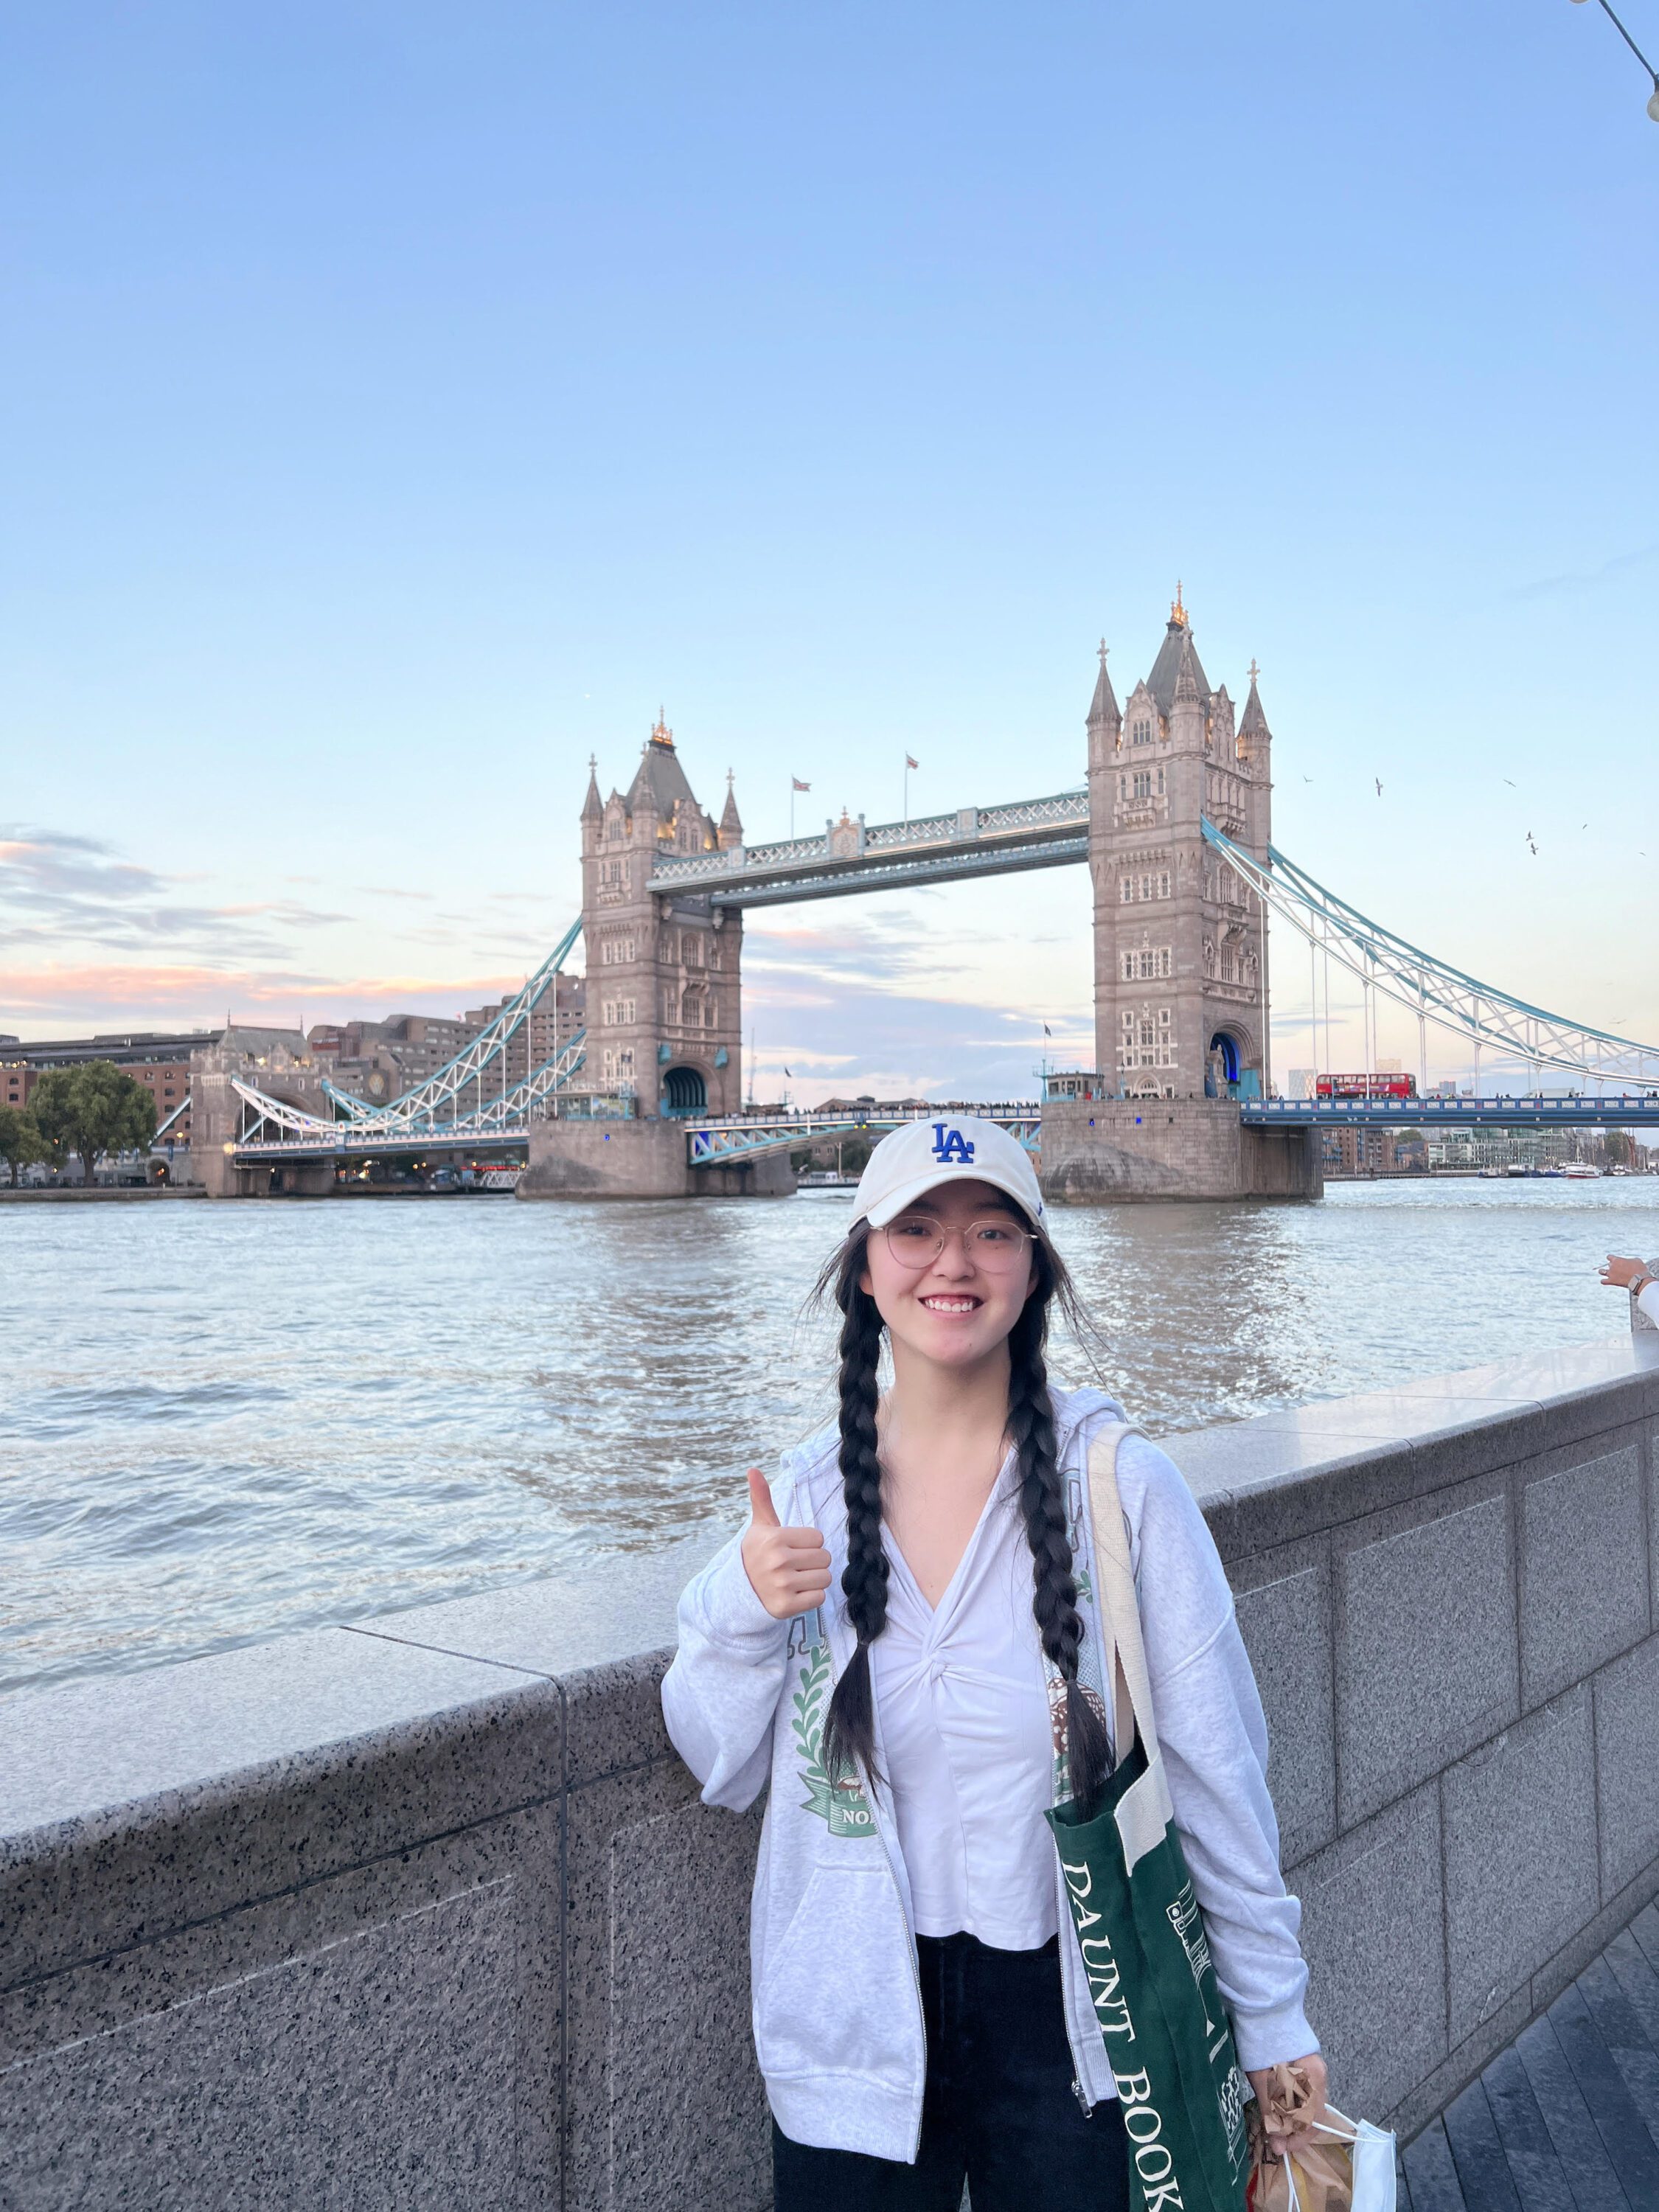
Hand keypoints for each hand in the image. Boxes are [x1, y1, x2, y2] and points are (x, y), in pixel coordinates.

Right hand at [740, 1468, 832, 1620]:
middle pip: (825, 1557)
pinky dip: (811, 1597)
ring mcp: (782, 1585)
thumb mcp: (760, 1527)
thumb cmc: (757, 1554)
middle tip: (795, 1566)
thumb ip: (762, 1498)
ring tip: (796, 1580)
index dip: (808, 1544)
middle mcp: (778, 1561)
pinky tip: (796, 1594)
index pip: (818, 1538)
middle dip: (813, 1562)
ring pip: (825, 1578)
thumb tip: (753, 1469)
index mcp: (775, 1538)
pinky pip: (819, 1597)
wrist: (739, 1591)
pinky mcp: (786, 1606)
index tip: (791, 1549)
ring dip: (814, 1580)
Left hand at [1247, 2054, 1327, 2159]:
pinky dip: (1293, 2105)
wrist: (1259, 2012)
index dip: (1297, 2139)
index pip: (1313, 2121)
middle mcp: (1320, 2075)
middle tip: (1275, 2138)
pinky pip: (1305, 2093)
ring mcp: (1314, 2069)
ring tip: (1275, 2124)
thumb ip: (1273, 2116)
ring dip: (1293, 2119)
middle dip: (1294, 2130)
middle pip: (1313, 2114)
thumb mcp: (1262, 2083)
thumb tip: (1279, 2147)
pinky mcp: (1306, 2066)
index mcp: (1314, 2078)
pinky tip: (1279, 2107)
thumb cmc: (1260, 2045)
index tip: (1279, 2148)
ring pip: (1309, 2105)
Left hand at [1600, 1254, 1648, 1289]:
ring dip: (1603, 1272)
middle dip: (1612, 1266)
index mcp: (1617, 1260)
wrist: (1640, 1279)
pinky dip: (1604, 1281)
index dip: (1611, 1259)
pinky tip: (1606, 1281)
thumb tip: (1629, 1262)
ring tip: (1605, 1273)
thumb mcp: (1636, 1260)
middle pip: (1608, 1264)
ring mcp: (1611, 1274)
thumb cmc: (1640, 1269)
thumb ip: (1630, 1260)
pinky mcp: (1611, 1281)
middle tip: (1617, 1269)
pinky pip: (1603, 1281)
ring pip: (1601, 1271)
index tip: (1614, 1261)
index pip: (1609, 1257)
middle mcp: (1612, 1266)